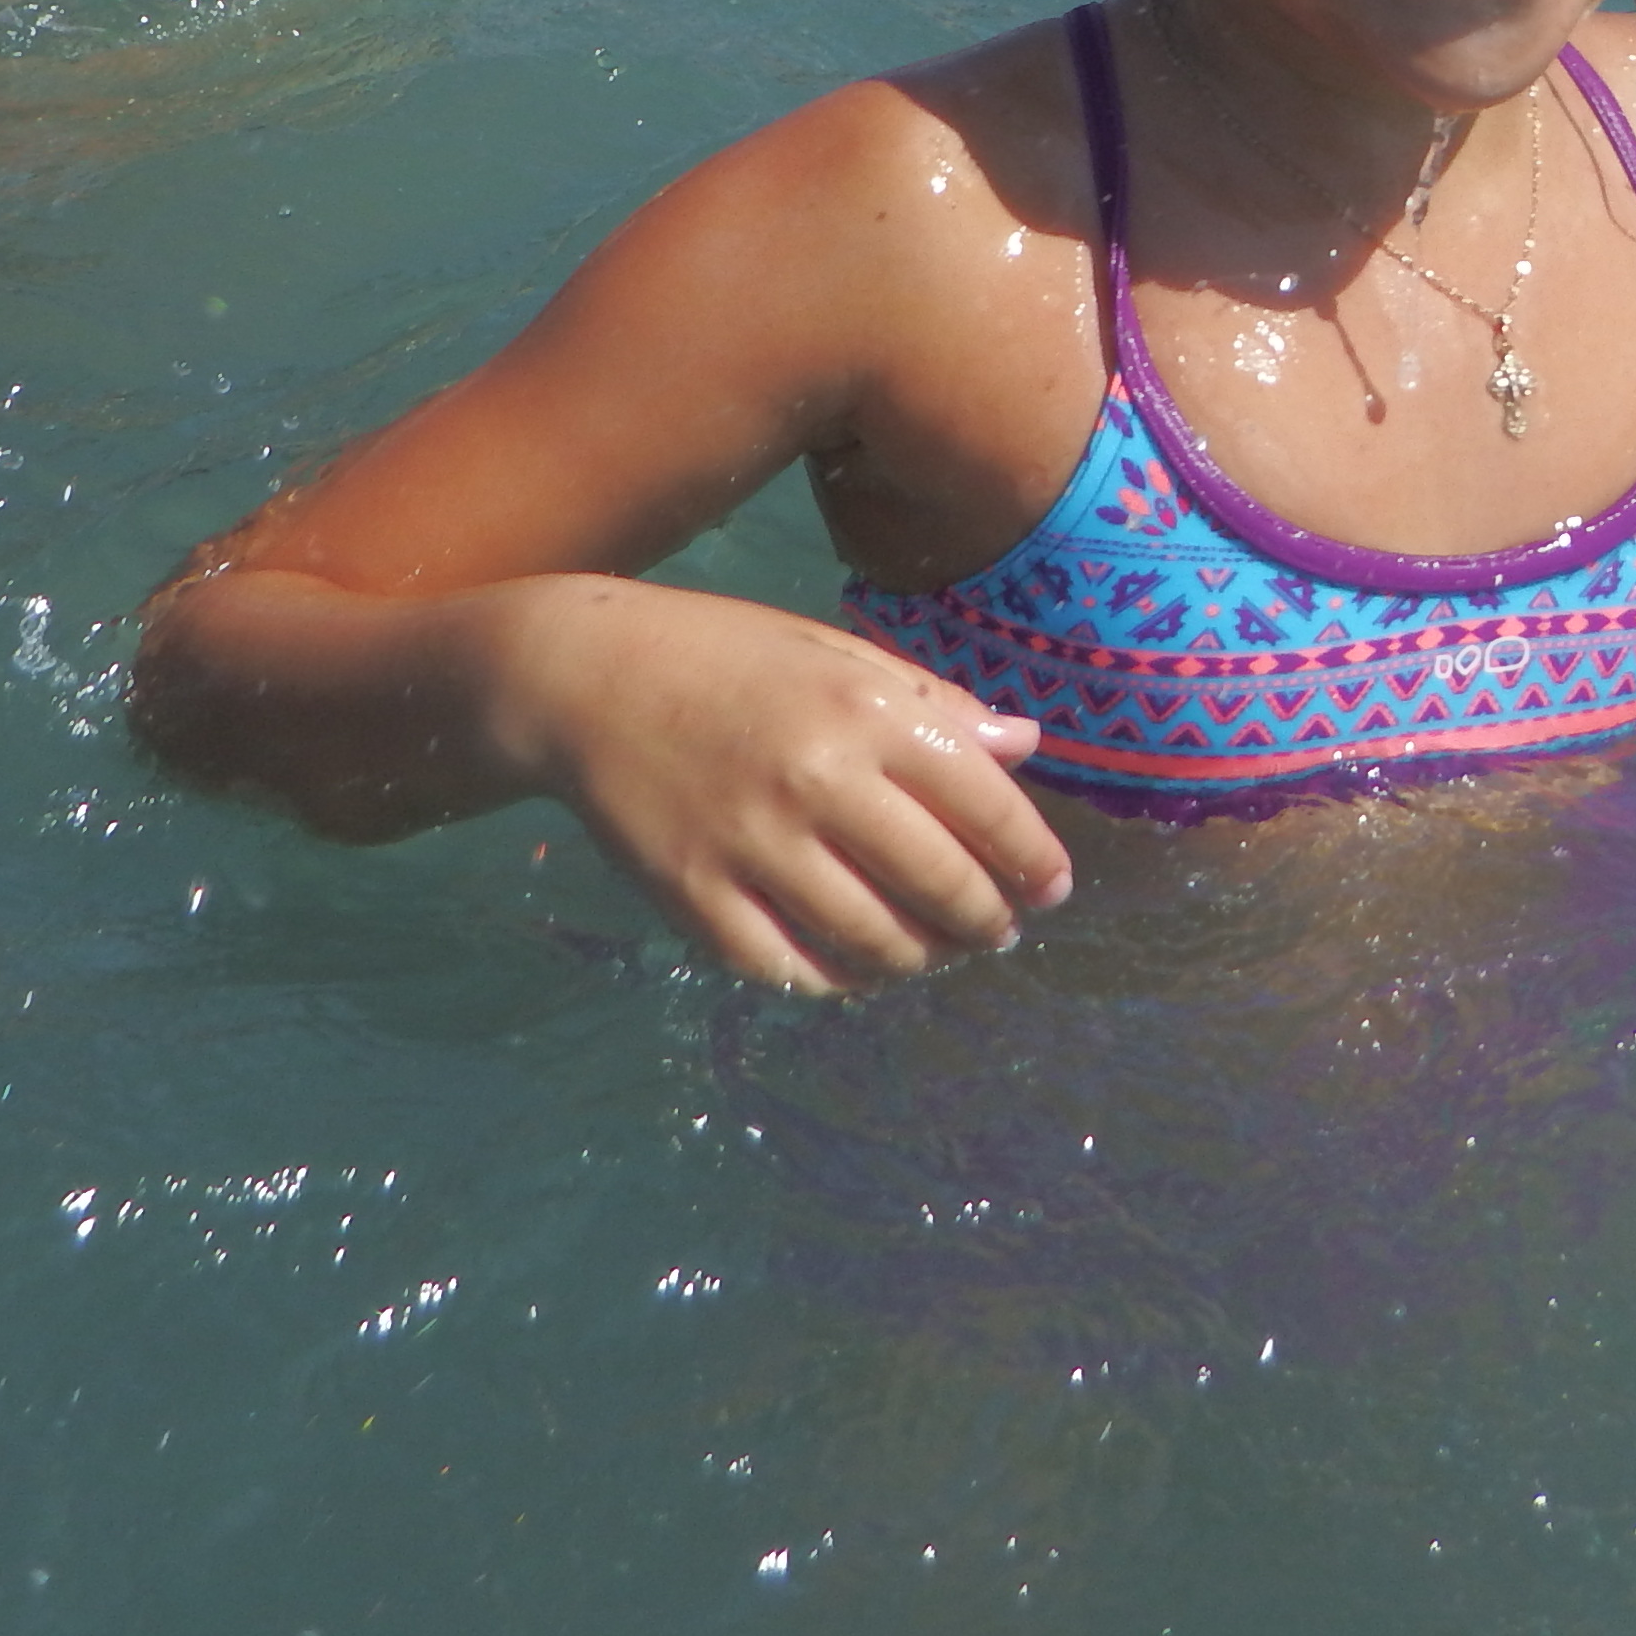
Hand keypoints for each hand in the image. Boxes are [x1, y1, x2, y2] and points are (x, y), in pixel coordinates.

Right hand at [485, 580, 1071, 990]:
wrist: (584, 679)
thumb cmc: (728, 658)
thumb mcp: (837, 654)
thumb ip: (933, 706)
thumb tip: (1024, 748)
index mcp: (864, 711)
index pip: (985, 805)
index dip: (1032, 858)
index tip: (1051, 886)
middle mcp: (816, 781)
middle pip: (940, 885)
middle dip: (987, 921)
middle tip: (998, 929)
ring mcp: (752, 847)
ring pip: (874, 942)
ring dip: (923, 959)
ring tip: (935, 950)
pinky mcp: (695, 899)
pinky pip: (789, 970)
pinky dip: (837, 980)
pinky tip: (857, 966)